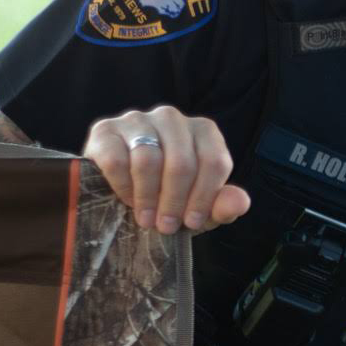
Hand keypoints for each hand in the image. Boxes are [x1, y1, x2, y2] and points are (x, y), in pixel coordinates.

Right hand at [82, 107, 250, 234]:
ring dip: (148, 197)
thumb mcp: (197, 207)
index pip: (214, 162)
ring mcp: (138, 120)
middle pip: (181, 163)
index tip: (192, 222)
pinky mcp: (105, 130)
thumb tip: (240, 203)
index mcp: (203, 131)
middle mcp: (172, 118)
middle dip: (174, 201)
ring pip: (148, 160)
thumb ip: (222, 205)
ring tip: (146, 219)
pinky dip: (123, 187)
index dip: (204, 198)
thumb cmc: (167, 197)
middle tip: (166, 226)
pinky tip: (126, 199)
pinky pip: (116, 160)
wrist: (120, 191)